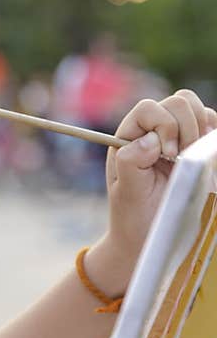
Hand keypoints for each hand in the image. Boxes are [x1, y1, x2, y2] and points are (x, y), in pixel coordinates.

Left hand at [95, 90, 216, 287]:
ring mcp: (175, 136)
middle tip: (181, 158)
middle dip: (186, 126)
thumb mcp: (128, 193)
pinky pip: (211, 124)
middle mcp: (151, 131)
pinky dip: (212, 134)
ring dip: (200, 128)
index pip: (149, 108)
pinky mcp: (195, 146)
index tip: (167, 155)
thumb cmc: (134, 216)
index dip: (164, 125)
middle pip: (178, 102)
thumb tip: (149, 139)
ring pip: (196, 108)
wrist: (149, 235)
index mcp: (128, 137)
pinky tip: (203, 158)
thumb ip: (131, 162)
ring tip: (191, 158)